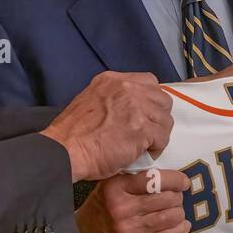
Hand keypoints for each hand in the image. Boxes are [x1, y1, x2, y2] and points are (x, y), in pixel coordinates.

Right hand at [42, 71, 172, 183]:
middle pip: (161, 99)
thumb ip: (112, 99)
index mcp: (112, 80)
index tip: (146, 114)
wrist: (67, 150)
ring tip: (147, 144)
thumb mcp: (91, 100)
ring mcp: (136, 107)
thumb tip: (130, 109)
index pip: (148, 81)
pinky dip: (157, 147)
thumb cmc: (73, 133)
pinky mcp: (142, 128)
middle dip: (158, 116)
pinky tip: (146, 152)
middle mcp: (127, 88)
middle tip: (149, 131)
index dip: (151, 100)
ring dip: (159, 133)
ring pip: (165, 118)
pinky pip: (163, 137)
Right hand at [70, 168, 191, 232]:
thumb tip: (169, 178)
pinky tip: (183, 226)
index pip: (154, 179)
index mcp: (116, 188)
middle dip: (178, 198)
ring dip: (180, 214)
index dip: (175, 180)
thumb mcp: (110, 187)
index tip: (183, 182)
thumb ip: (134, 180)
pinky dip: (180, 231)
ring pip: (169, 218)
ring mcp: (129, 231)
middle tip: (178, 199)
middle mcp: (122, 209)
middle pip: (165, 199)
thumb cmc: (101, 209)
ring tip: (179, 212)